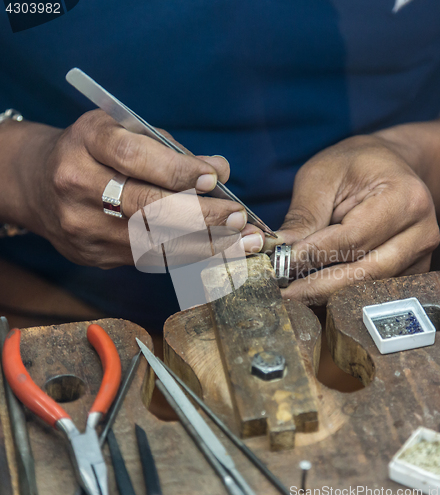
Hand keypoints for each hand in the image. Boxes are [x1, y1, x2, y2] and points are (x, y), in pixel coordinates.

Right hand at [9, 110, 263, 267]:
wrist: (38, 184)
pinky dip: (188, 255)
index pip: (133, 158)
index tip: (214, 177)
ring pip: (153, 242)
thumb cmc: (92, 151)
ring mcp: (83, 228)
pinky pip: (148, 258)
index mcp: (85, 145)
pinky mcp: (93, 255)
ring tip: (242, 242)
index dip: (177, 170)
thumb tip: (219, 170)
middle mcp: (79, 188)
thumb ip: (170, 150)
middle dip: (201, 216)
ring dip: (205, 244)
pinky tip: (218, 252)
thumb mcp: (122, 131)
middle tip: (238, 218)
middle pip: (146, 207)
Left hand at [266, 135, 439, 305]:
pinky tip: (315, 294)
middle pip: (366, 272)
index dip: (315, 254)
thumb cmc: (355, 165)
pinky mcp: (413, 273)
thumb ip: (303, 215)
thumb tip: (279, 251)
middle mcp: (422, 232)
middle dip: (319, 286)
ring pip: (369, 287)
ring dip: (328, 296)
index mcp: (405, 198)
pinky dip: (343, 296)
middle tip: (284, 294)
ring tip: (294, 295)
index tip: (283, 263)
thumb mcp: (322, 176)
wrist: (390, 166)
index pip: (354, 238)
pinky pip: (375, 292)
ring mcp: (421, 257)